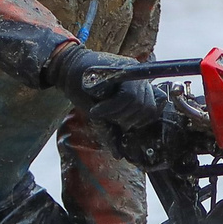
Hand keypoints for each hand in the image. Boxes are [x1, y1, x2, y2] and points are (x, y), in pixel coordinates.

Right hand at [48, 43, 172, 143]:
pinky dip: (110, 108)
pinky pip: (126, 96)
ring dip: (116, 113)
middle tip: (108, 116)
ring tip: (100, 110)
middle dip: (125, 119)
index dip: (139, 120)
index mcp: (140, 88)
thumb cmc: (86, 93)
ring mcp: (132, 70)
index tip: (121, 122)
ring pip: (137, 102)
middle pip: (146, 107)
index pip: (153, 109)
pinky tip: (97, 109)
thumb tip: (118, 155)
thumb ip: (115, 129)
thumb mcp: (103, 114)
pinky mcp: (122, 68)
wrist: (68, 70)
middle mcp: (139, 78)